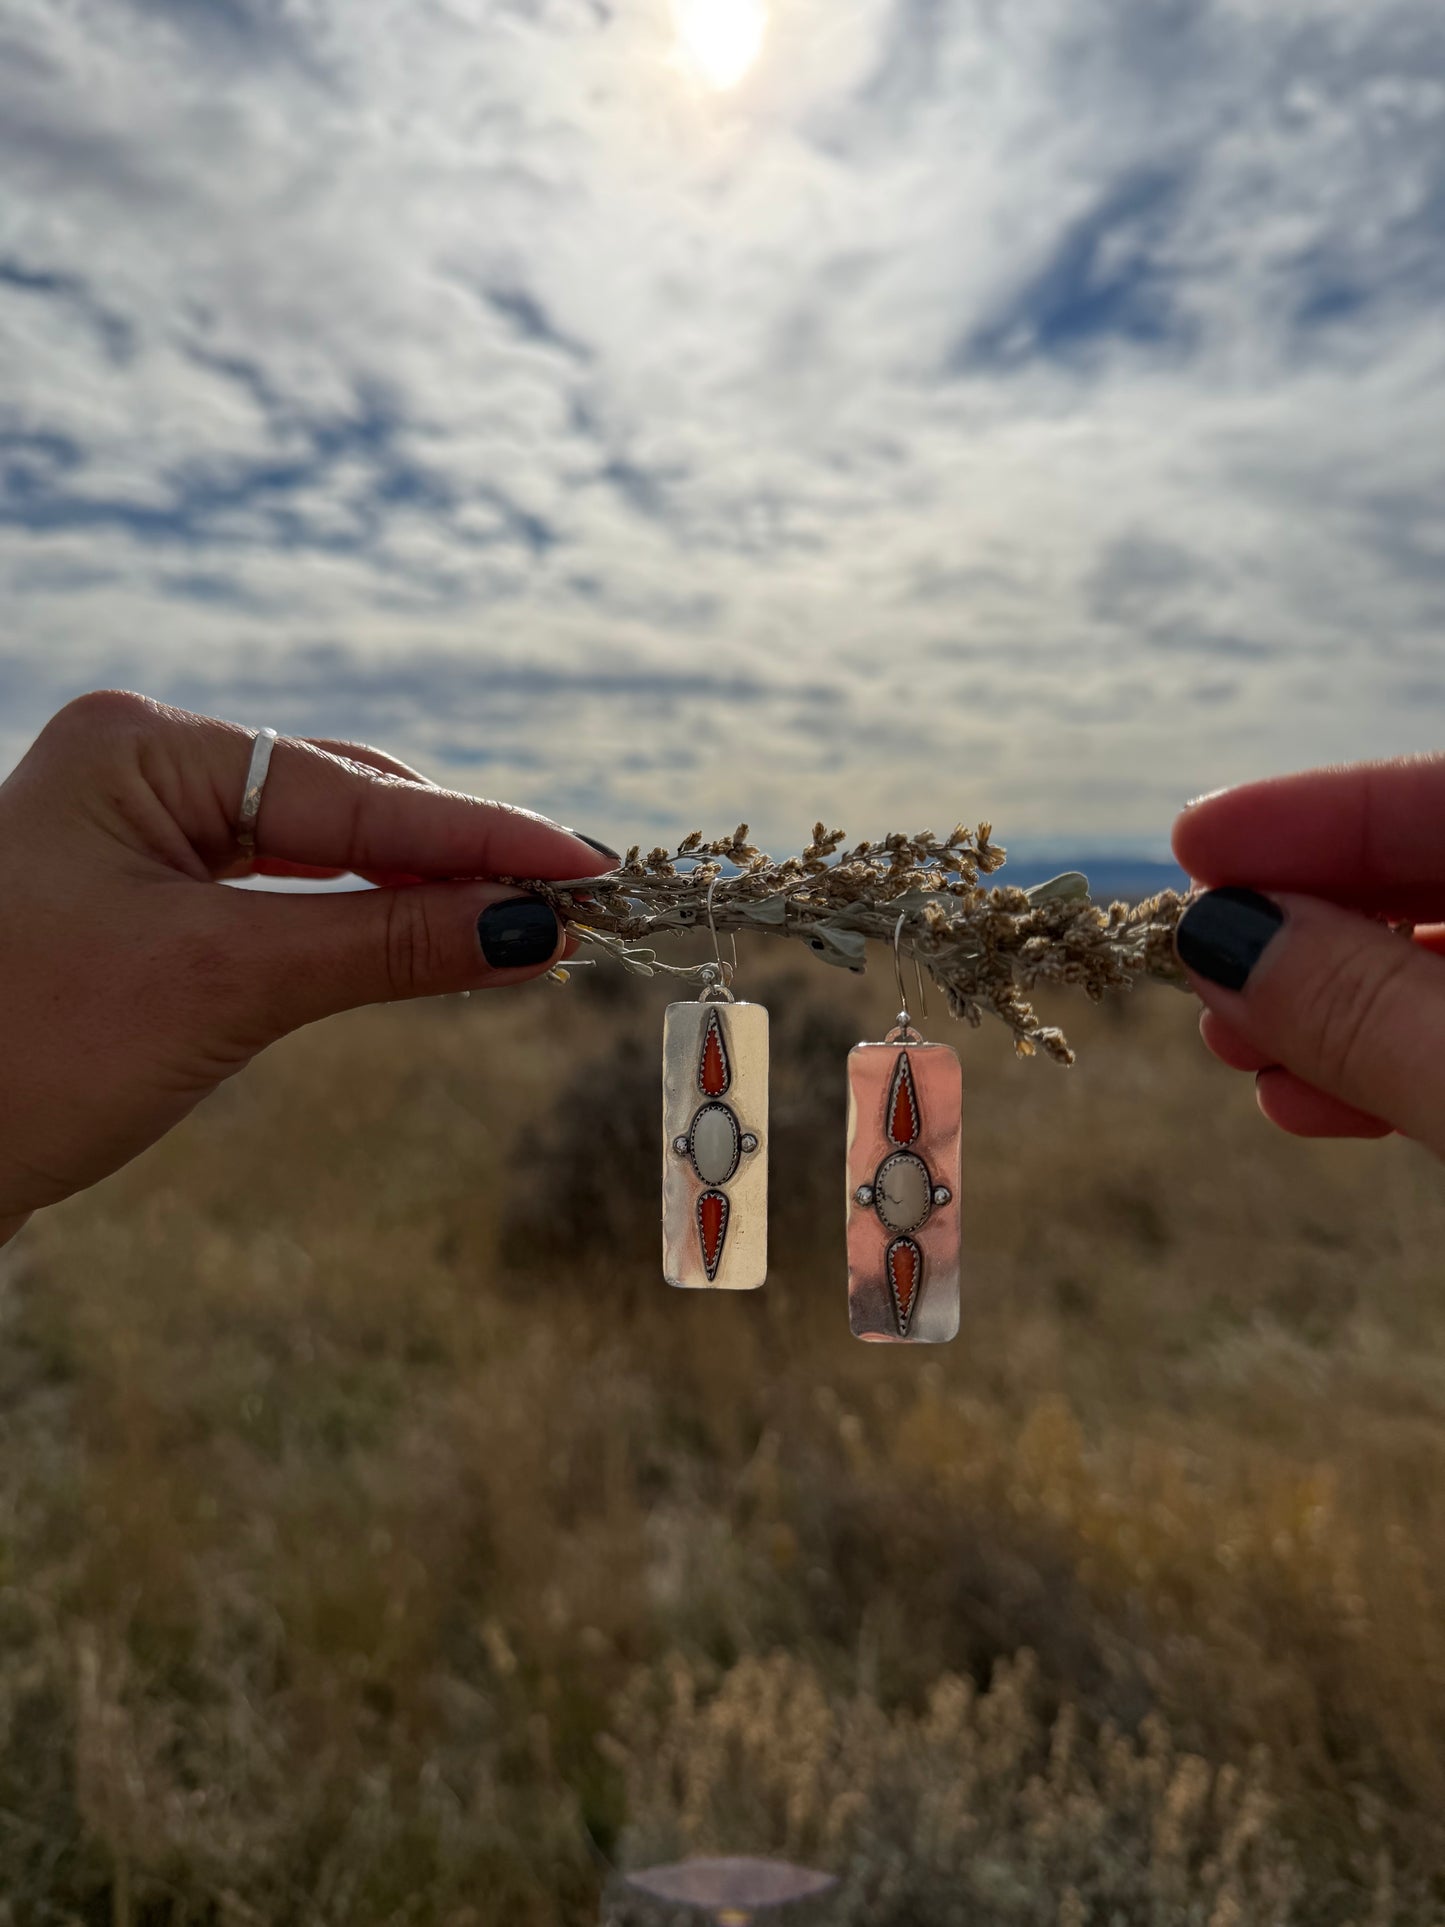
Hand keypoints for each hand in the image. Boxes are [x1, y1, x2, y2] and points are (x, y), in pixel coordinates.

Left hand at [0, 691, 616, 1243]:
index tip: (588, 866)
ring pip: (323, 846)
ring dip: (420, 887)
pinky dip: (364, 918)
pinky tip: (434, 933)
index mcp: (140, 747)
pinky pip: (286, 890)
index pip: (353, 792)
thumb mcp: (229, 987)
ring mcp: (142, 829)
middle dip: (459, 855)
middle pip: (346, 802)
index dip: (480, 835)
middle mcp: (142, 767)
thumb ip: (391, 942)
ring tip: (526, 922)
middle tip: (575, 905)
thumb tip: (532, 926)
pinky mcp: (148, 896)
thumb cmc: (27, 1058)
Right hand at [1172, 755, 1444, 1159]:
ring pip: (1443, 972)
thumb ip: (1365, 1004)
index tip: (1192, 843)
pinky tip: (1309, 1102)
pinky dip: (1391, 1065)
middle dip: (1305, 916)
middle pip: (1435, 879)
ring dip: (1329, 1003)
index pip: (1441, 797)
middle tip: (1198, 959)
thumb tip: (1220, 931)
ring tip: (1236, 1048)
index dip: (1315, 812)